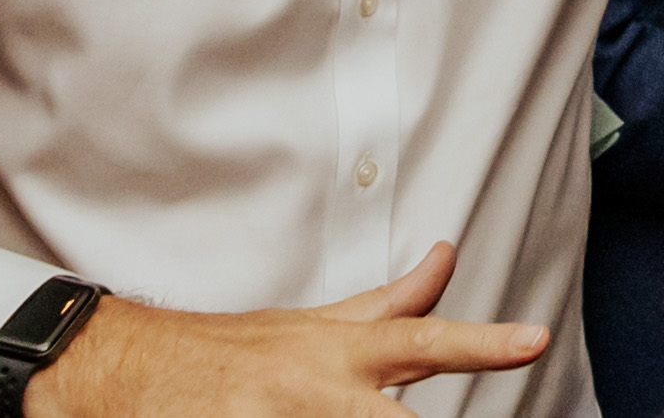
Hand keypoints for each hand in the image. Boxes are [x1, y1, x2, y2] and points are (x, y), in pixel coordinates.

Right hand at [35, 247, 545, 417]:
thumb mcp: (316, 327)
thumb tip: (447, 260)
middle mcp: (315, 388)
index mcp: (340, 354)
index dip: (482, 342)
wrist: (130, 369)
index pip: (423, 339)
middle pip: (388, 417)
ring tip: (328, 416)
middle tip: (477, 412)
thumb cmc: (233, 352)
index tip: (534, 341)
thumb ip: (388, 306)